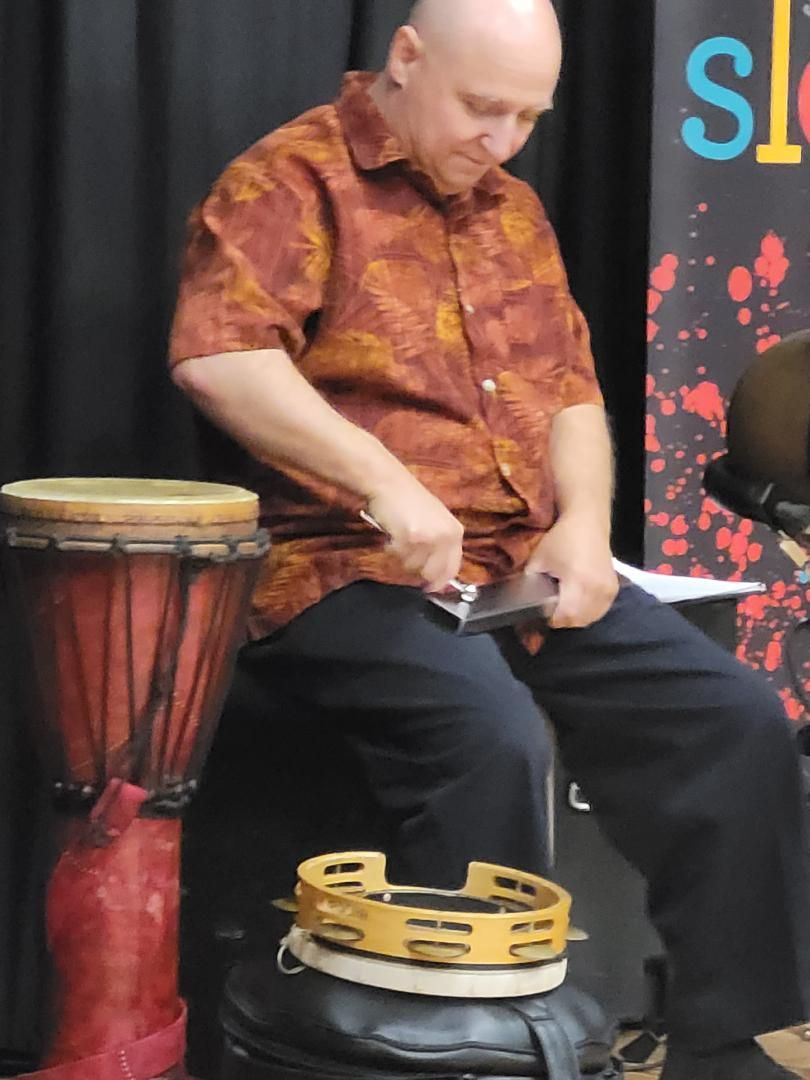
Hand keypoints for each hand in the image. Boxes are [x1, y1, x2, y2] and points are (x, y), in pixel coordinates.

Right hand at [365, 481, 463, 592]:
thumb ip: (441, 545)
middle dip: (417, 568)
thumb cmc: (410, 500)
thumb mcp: (436, 521)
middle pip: (431, 573)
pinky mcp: (409, 538)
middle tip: (407, 553)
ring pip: (411, 566)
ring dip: (401, 556)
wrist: (389, 483)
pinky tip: (392, 533)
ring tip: (399, 536)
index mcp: (455, 532)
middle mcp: (445, 536)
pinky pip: (397, 557)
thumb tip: (439, 576)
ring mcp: (427, 538)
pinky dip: (390, 549)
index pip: (452, 568)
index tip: (430, 588)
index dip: (440, 582)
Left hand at [526, 514, 618, 628]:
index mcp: (578, 583)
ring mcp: (608, 590)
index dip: (552, 619)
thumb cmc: (561, 538)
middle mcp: (597, 589)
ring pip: (591, 617)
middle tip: (552, 610)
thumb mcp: (538, 560)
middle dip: (563, 620)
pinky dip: (589, 611)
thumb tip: (524, 603)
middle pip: (579, 620)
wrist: (588, 522)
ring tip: (565, 606)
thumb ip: (530, 584)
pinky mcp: (614, 588)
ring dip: (577, 617)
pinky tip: (579, 602)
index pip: (566, 617)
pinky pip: (601, 610)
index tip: (543, 613)